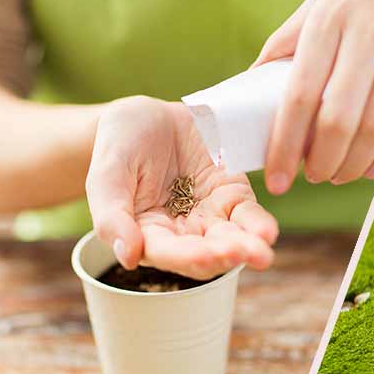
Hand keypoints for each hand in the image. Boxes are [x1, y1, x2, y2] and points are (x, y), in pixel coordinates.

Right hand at [86, 96, 278, 279]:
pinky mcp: (232, 195)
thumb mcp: (106, 174)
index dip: (188, 257)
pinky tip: (267, 232)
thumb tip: (127, 257)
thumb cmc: (119, 146)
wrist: (147, 116)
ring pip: (231, 238)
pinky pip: (248, 215)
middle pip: (206, 253)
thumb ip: (112, 216)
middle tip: (244, 254)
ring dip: (248, 247)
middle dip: (224, 256)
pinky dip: (258, 225)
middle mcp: (181, 233)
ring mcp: (210, 215)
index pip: (168, 253)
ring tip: (261, 253)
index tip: (206, 257)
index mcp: (146, 235)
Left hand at [254, 0, 373, 192]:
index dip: (285, 147)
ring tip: (337, 176)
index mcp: (326, 24)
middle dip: (321, 163)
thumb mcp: (315, 6)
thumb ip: (285, 45)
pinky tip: (370, 168)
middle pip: (338, 120)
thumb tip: (253, 88)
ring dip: (352, 165)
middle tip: (311, 178)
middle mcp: (364, 37)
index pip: (299, 97)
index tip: (277, 181)